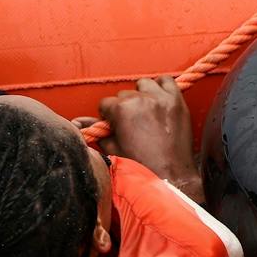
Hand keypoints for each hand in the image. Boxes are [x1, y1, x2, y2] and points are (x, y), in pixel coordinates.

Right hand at [98, 77, 202, 202]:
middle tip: (131, 123)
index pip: (106, 103)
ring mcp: (161, 98)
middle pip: (124, 94)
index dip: (108, 116)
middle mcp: (141, 99)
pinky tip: (159, 99)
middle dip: (125, 107)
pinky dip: (162, 87)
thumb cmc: (140, 165)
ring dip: (142, 94)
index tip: (115, 125)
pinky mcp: (177, 101)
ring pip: (145, 84)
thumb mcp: (111, 148)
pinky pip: (168, 81)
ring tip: (145, 111)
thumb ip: (96, 131)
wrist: (169, 175)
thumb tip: (78, 122)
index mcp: (121, 109)